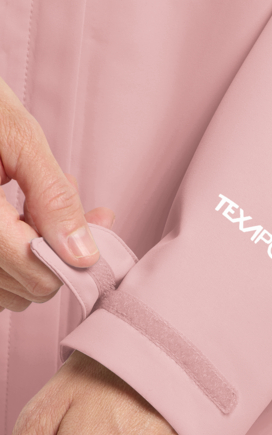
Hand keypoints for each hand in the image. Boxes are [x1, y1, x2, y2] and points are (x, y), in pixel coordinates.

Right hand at [0, 75, 115, 313]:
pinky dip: (16, 260)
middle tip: (69, 198)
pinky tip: (19, 220)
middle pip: (28, 287)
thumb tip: (83, 254)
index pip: (37, 276)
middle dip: (59, 250)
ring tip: (36, 205)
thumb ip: (53, 197)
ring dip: (37, 256)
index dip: (74, 258)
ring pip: (11, 292)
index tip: (95, 222)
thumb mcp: (19, 139)